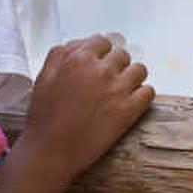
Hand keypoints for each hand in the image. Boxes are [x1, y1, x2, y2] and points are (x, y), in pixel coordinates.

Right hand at [21, 35, 151, 176]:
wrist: (51, 151)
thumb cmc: (43, 115)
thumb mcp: (43, 76)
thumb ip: (60, 54)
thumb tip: (81, 44)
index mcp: (79, 59)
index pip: (102, 41)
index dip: (100, 52)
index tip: (98, 64)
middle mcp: (102, 70)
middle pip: (122, 55)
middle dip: (116, 66)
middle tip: (107, 81)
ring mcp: (118, 90)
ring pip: (139, 70)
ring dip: (132, 77)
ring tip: (121, 90)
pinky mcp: (129, 110)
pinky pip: (148, 92)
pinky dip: (142, 95)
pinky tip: (132, 102)